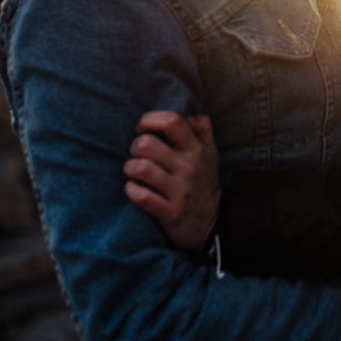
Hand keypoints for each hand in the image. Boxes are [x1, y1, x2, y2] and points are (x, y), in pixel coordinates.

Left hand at [123, 111, 219, 252]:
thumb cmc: (203, 185)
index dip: (150, 120)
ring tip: (133, 172)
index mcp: (197, 150)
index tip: (142, 128)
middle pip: (148, 144)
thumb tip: (192, 114)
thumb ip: (203, 132)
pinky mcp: (170, 212)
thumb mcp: (210, 156)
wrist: (211, 226)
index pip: (172, 121)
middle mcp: (190, 168)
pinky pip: (141, 195)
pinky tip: (133, 189)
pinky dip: (131, 190)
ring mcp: (180, 191)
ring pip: (141, 168)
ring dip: (130, 168)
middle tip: (136, 155)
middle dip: (134, 147)